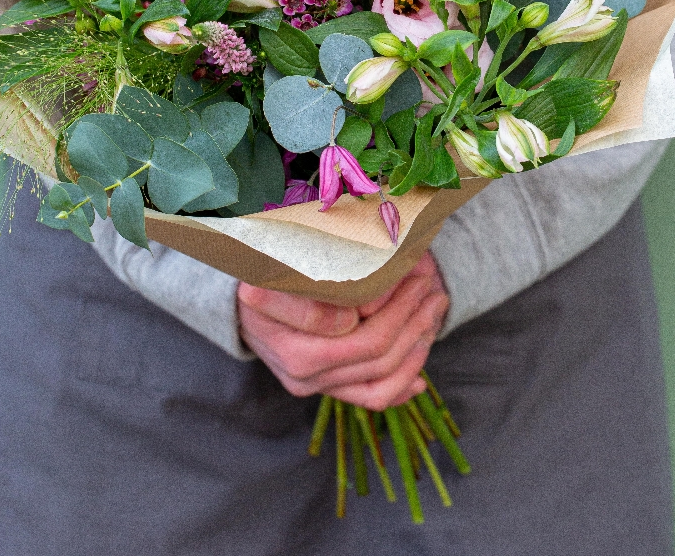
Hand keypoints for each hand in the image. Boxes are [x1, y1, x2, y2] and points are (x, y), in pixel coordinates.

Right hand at [237, 252, 448, 410]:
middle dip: (412, 321)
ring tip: (433, 315)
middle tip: (431, 289)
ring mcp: (313, 386)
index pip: (362, 337)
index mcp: (293, 347)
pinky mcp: (322, 390)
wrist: (241, 307)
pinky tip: (420, 380)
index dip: (397, 309)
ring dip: (414, 350)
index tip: (417, 275)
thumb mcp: (274, 275)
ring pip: (379, 382)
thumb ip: (310, 295)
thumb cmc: (260, 279)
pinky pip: (368, 399)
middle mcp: (301, 374)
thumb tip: (352, 320)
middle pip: (375, 357)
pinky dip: (399, 389)